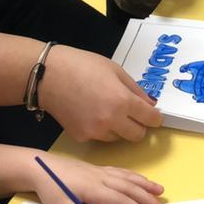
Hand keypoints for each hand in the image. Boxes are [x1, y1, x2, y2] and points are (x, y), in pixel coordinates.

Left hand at [31, 152, 165, 203]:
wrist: (40, 166)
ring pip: (128, 178)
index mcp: (94, 189)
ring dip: (145, 185)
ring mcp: (101, 172)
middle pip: (130, 188)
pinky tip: (141, 180)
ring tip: (161, 192)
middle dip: (148, 199)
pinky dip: (134, 176)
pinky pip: (121, 172)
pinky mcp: (98, 169)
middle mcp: (102, 178)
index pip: (121, 200)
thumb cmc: (51, 189)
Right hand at [39, 44, 162, 142]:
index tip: (153, 115)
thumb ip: (135, 90)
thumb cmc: (82, 65)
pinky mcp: (81, 137)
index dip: (155, 117)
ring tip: (105, 110)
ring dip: (119, 128)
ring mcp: (95, 132)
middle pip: (137, 135)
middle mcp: (111, 121)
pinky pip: (99, 137)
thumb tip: (150, 105)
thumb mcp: (115, 70)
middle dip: (139, 125)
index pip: (151, 119)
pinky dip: (100, 129)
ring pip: (118, 138)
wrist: (48, 75)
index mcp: (123, 102)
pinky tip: (89, 113)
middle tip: (131, 114)